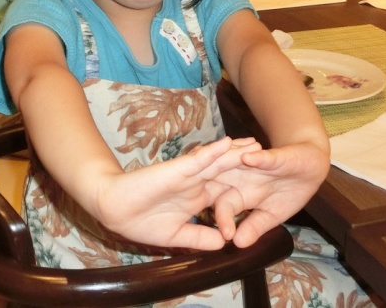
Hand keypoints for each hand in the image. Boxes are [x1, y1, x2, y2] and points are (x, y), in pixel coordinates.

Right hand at [93, 136, 259, 250]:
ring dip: (236, 152)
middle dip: (246, 163)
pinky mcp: (177, 169)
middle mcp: (196, 182)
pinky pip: (199, 158)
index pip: (226, 189)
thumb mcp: (178, 235)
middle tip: (271, 155)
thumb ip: (200, 237)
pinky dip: (214, 151)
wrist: (114, 209)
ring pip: (217, 160)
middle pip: (226, 170)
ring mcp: (188, 174)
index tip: (266, 184)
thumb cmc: (140, 222)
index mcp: (197, 197)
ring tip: (256, 143)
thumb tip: (223, 242)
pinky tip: (230, 144)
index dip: (244, 185)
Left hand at [211, 141, 328, 247]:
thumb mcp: (272, 214)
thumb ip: (255, 227)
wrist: (310, 168)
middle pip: (219, 181)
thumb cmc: (288, 193)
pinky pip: (261, 155)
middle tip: (202, 198)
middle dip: (210, 187)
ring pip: (233, 162)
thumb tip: (238, 244)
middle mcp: (239, 177)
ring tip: (213, 167)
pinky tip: (248, 157)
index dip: (222, 219)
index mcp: (238, 194)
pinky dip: (256, 157)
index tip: (227, 235)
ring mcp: (252, 163)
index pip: (223, 206)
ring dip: (225, 165)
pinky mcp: (270, 154)